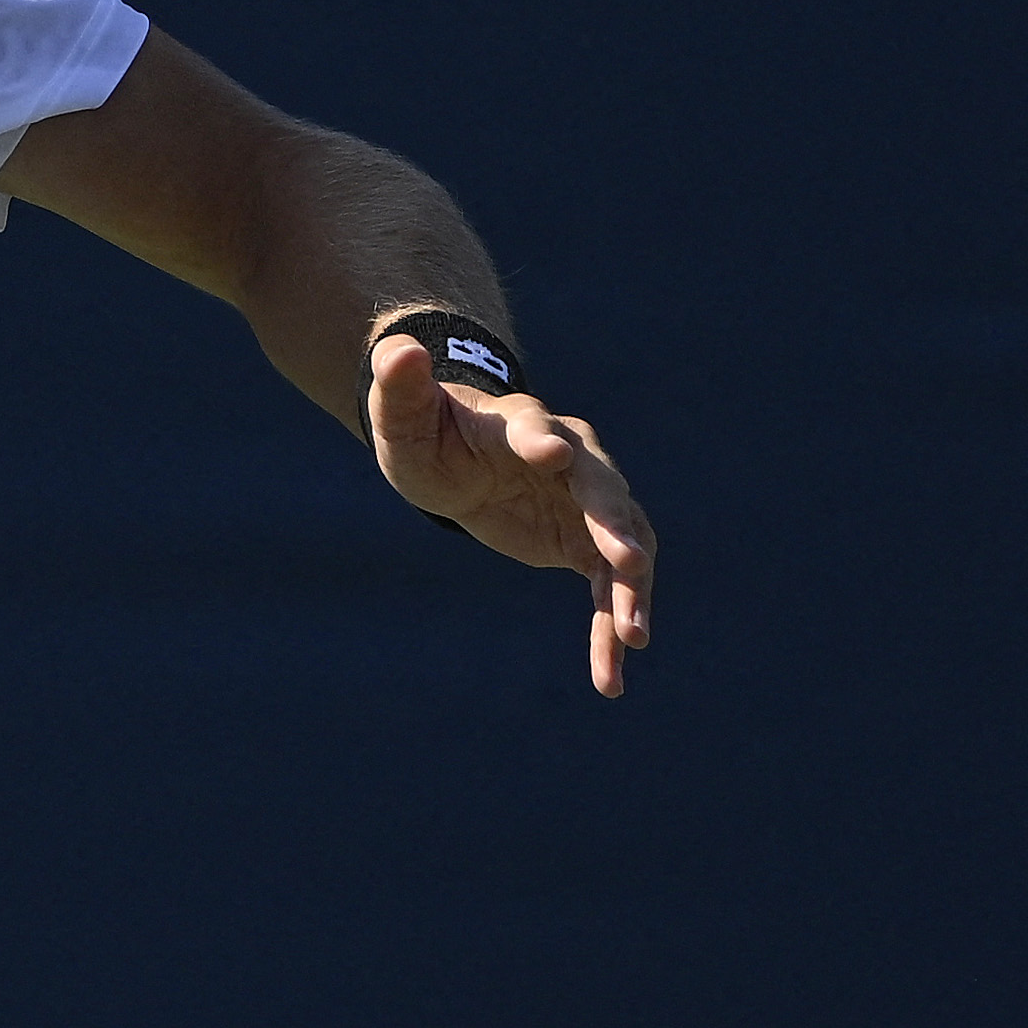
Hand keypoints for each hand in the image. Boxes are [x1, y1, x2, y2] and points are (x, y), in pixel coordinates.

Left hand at [368, 334, 657, 698]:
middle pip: (600, 487)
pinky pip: (609, 589)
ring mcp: (586, 503)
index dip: (543, 440)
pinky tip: (610, 678)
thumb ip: (400, 386)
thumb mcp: (403, 418)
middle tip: (628, 560)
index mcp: (519, 425)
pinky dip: (612, 628)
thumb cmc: (427, 434)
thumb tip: (395, 349)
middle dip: (614, 522)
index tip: (554, 454)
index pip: (536, 428)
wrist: (458, 464)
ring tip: (633, 638)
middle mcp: (569, 459)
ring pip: (623, 542)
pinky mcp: (587, 544)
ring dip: (631, 588)